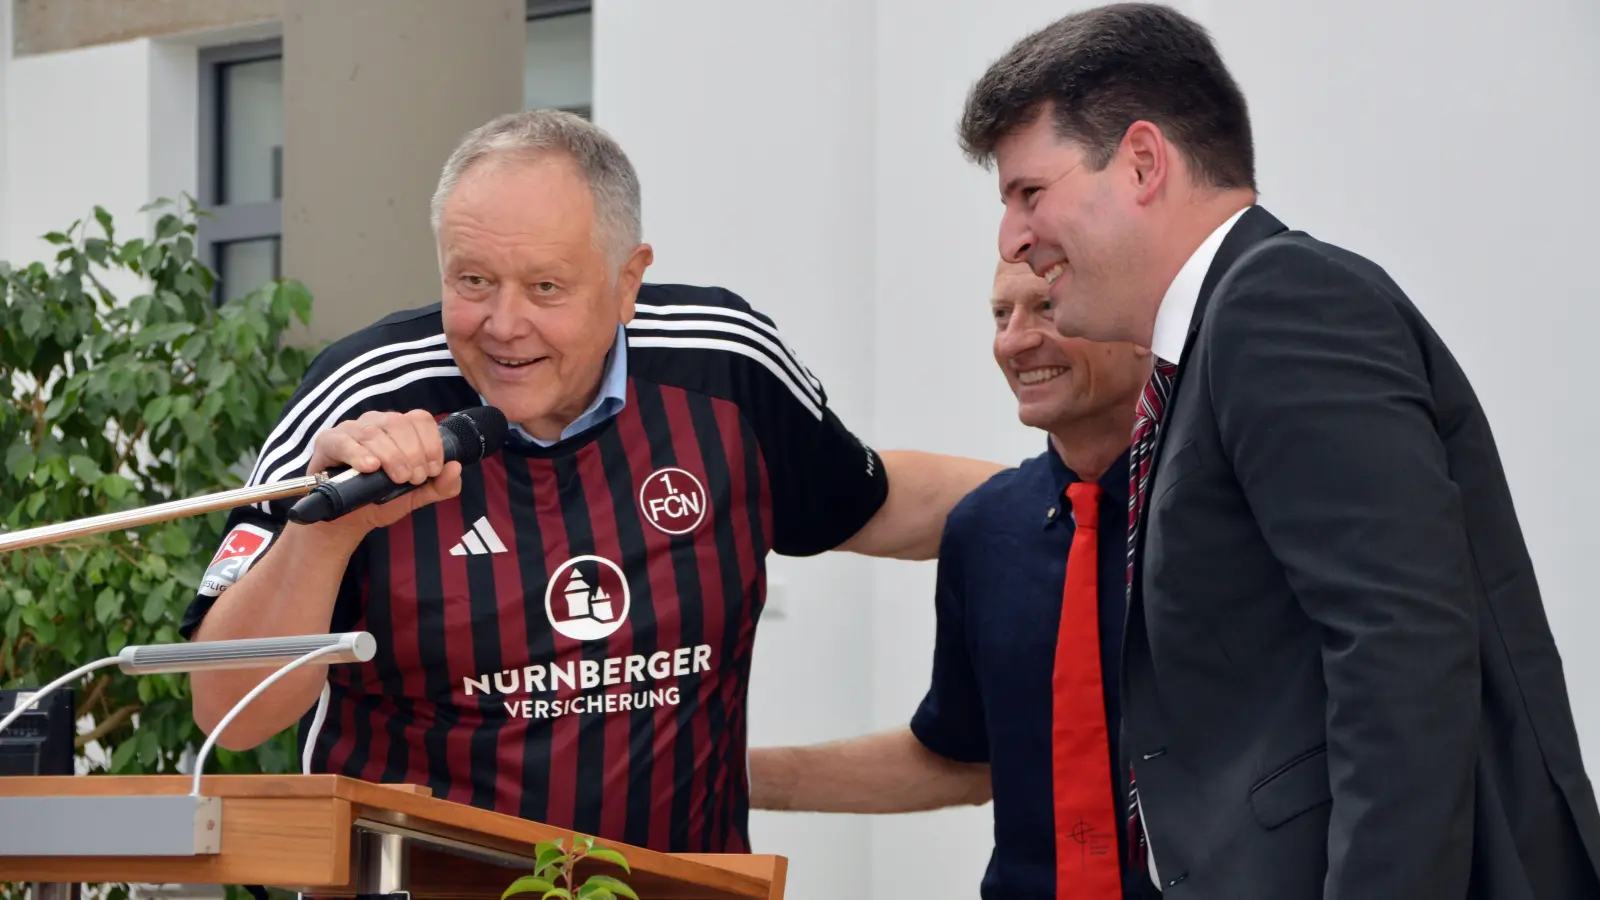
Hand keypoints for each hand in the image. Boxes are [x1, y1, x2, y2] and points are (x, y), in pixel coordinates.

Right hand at [302, 409, 462, 538]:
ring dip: (391, 456)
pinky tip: (370, 467)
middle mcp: (376, 423)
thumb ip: (440, 486)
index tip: (433, 470)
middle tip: (414, 479)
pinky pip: (343, 441)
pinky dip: (358, 454)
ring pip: (373, 432)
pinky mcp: (328, 442)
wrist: (346, 520)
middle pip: (398, 424)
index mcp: (399, 429)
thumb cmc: (380, 499)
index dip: (431, 443)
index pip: (420, 419)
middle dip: (413, 453)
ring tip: (397, 478)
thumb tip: (456, 467)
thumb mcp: (415, 496)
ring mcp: (351, 430)